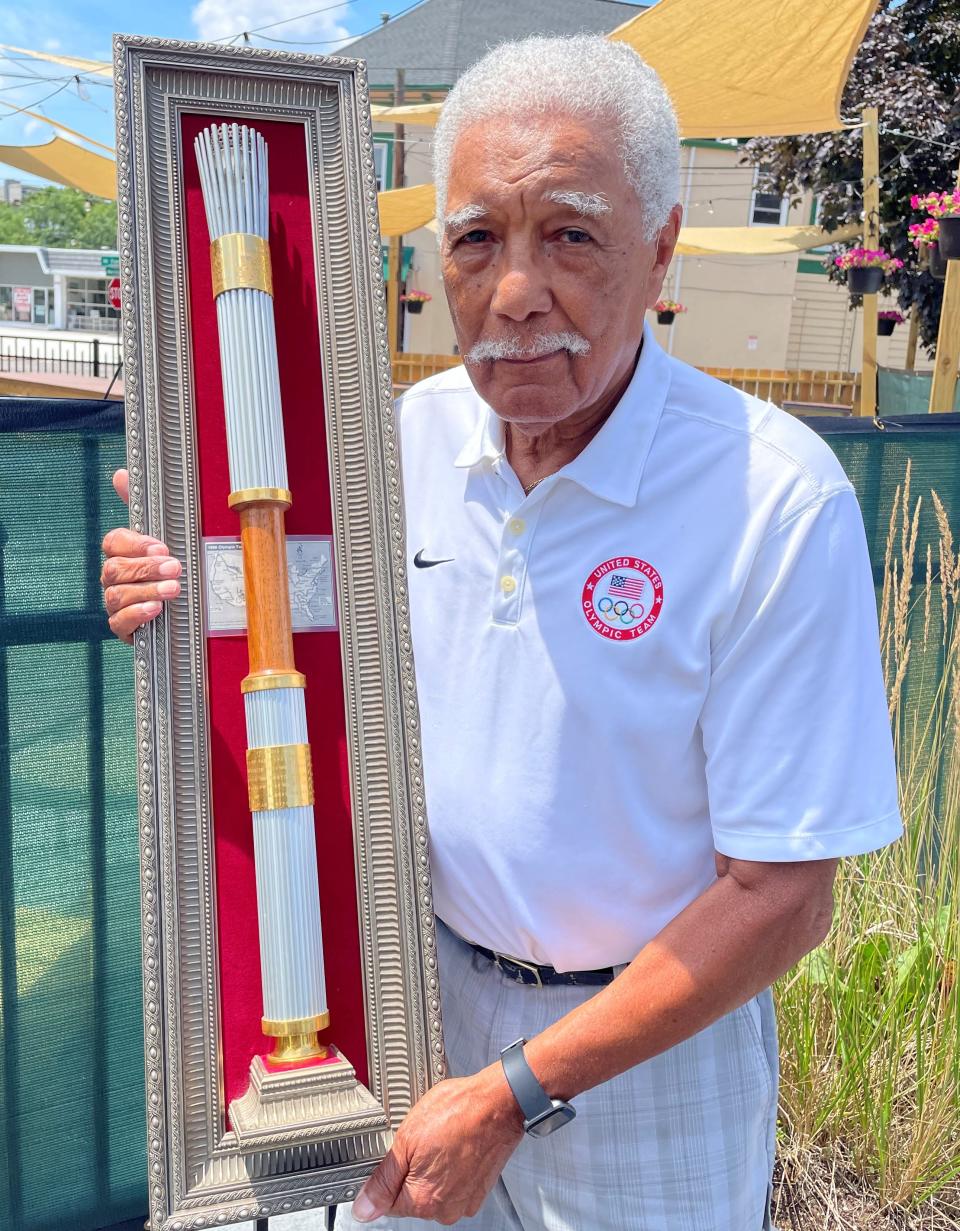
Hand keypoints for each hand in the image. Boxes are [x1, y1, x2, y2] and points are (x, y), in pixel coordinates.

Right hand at [101, 468, 181, 643]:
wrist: (192, 610)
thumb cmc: (176, 570)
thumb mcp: (170, 537)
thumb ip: (145, 509)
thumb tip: (120, 473)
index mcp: (124, 554)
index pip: (113, 542)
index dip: (134, 543)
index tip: (161, 546)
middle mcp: (116, 578)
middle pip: (114, 569)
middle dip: (145, 568)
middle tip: (175, 568)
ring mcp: (118, 604)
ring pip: (116, 595)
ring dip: (146, 590)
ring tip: (173, 589)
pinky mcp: (125, 629)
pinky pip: (118, 623)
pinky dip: (137, 615)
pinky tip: (156, 609)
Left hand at [351, 1066, 523, 1224]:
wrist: (497, 1103)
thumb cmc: (458, 1112)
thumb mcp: (406, 1139)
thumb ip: (383, 1179)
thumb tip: (365, 1207)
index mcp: (423, 1201)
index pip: (388, 1203)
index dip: (389, 1175)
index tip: (400, 1154)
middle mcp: (446, 1210)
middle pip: (412, 1198)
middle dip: (411, 1171)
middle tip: (423, 1141)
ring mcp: (465, 1201)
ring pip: (434, 1190)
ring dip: (432, 1169)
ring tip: (441, 1140)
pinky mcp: (479, 1191)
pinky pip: (454, 1184)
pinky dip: (451, 1168)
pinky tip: (455, 1144)